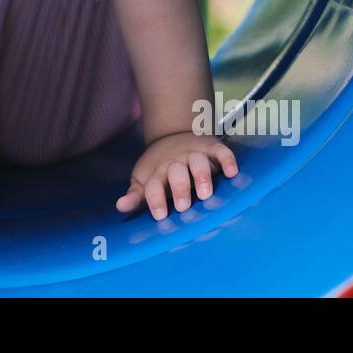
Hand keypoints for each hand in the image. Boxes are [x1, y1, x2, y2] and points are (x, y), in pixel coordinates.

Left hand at [115, 131, 237, 219]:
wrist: (172, 137)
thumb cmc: (159, 170)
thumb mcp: (145, 181)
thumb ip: (136, 195)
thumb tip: (120, 206)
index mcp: (157, 172)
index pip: (154, 185)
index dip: (156, 199)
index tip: (160, 215)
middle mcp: (175, 162)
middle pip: (176, 173)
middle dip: (179, 188)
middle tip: (183, 206)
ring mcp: (194, 154)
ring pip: (198, 162)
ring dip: (201, 176)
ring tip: (205, 193)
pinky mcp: (211, 148)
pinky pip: (221, 151)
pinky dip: (227, 160)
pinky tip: (231, 172)